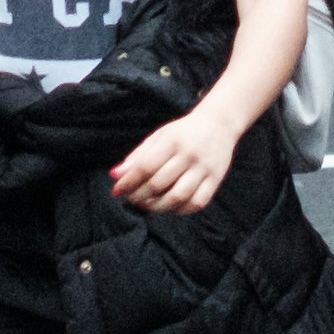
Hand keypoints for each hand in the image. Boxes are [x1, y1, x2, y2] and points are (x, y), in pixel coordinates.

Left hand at [110, 105, 236, 216]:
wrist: (219, 124)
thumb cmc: (183, 133)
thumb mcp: (159, 137)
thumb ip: (137, 156)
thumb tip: (114, 175)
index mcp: (172, 141)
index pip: (145, 166)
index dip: (129, 182)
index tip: (118, 190)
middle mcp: (189, 155)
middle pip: (159, 183)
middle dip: (139, 196)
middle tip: (130, 198)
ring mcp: (205, 168)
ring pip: (178, 196)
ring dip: (158, 207)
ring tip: (147, 205)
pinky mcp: (216, 180)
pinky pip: (197, 203)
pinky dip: (181, 210)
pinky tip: (170, 207)